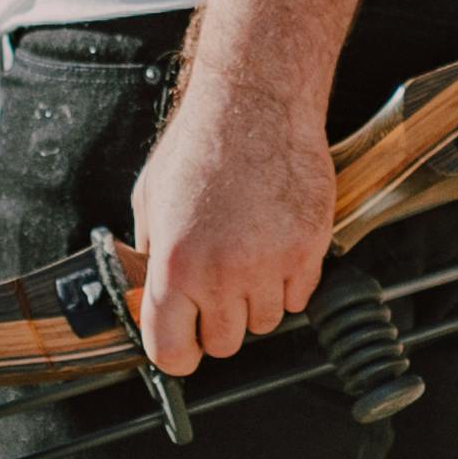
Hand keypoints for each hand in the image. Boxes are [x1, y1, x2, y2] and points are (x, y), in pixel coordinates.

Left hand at [124, 73, 330, 378]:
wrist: (255, 105)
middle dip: (219, 323)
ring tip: (248, 257)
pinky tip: (274, 245)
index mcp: (174, 264)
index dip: (177, 354)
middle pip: (224, 344)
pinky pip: (299, 298)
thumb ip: (149, 256)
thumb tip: (150, 297)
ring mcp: (270, 264)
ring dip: (255, 301)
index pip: (172, 352)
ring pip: (265, 323)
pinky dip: (288, 282)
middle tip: (217, 288)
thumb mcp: (151, 202)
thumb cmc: (200, 146)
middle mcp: (221, 273)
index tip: (183, 346)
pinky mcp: (308, 250)